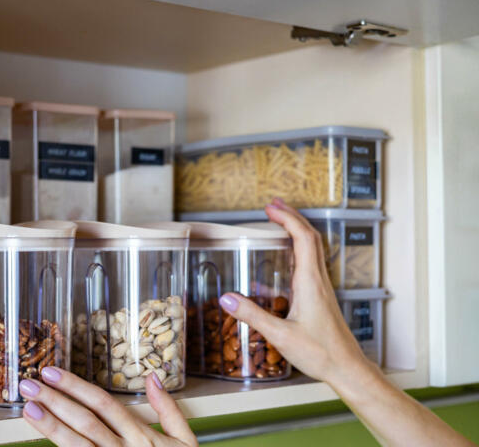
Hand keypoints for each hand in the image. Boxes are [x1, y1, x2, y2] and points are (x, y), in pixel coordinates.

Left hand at [20, 367, 197, 446]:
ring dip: (51, 426)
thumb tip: (153, 377)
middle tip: (29, 384)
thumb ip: (169, 410)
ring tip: (29, 408)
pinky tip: (41, 441)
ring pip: (78, 445)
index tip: (52, 373)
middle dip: (55, 401)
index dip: (76, 387)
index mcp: (142, 437)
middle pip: (86, 421)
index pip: (104, 404)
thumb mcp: (185, 442)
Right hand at [218, 198, 372, 384]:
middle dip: (292, 217)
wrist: (347, 368)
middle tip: (273, 206)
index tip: (270, 208)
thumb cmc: (320, 353)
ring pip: (313, 249)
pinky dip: (296, 252)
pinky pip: (310, 265)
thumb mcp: (280, 335)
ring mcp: (322, 287)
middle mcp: (319, 280)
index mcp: (311, 282)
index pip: (302, 238)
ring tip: (278, 223)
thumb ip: (252, 315)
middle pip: (310, 236)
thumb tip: (226, 298)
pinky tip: (280, 264)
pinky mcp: (321, 297)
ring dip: (297, 231)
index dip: (287, 218)